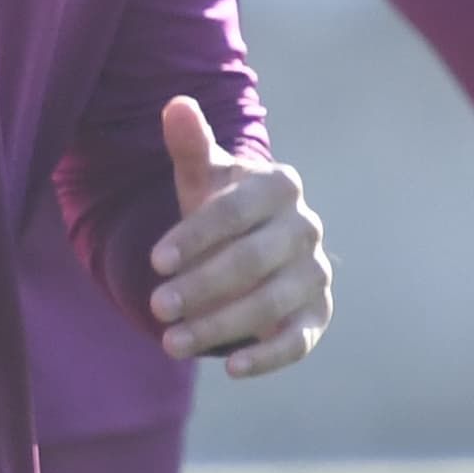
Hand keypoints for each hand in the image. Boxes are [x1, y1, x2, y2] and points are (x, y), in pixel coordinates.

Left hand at [149, 95, 329, 375]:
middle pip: (251, 261)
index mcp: (280, 185)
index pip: (235, 212)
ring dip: (220, 326)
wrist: (251, 242)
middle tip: (156, 307)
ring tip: (170, 343)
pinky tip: (229, 367)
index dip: (195, 236)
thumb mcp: (203, 177)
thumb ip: (191, 145)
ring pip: (270, 303)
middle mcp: (307, 227)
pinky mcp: (318, 314)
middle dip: (201, 286)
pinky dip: (267, 356)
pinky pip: (299, 340)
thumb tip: (176, 104)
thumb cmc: (220, 206)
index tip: (155, 261)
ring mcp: (316, 272)